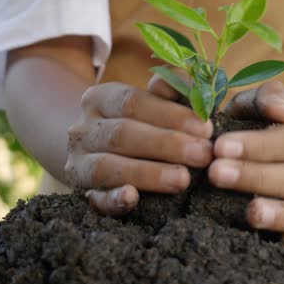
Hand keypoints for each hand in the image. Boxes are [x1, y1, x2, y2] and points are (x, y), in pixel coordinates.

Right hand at [64, 81, 212, 214]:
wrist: (98, 152)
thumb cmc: (139, 123)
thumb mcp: (151, 101)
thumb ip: (172, 90)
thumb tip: (196, 83)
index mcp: (100, 99)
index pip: (133, 102)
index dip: (170, 114)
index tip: (205, 128)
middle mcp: (84, 129)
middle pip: (121, 134)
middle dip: (166, 145)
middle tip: (203, 155)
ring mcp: (78, 163)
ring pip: (106, 167)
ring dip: (147, 173)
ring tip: (182, 179)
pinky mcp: (83, 194)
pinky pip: (95, 199)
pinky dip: (113, 199)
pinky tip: (132, 197)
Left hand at [209, 82, 283, 249]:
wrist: (277, 157)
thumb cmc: (258, 127)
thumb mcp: (258, 105)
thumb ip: (267, 98)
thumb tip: (281, 110)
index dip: (258, 144)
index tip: (220, 147)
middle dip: (256, 177)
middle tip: (216, 174)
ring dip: (280, 213)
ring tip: (251, 214)